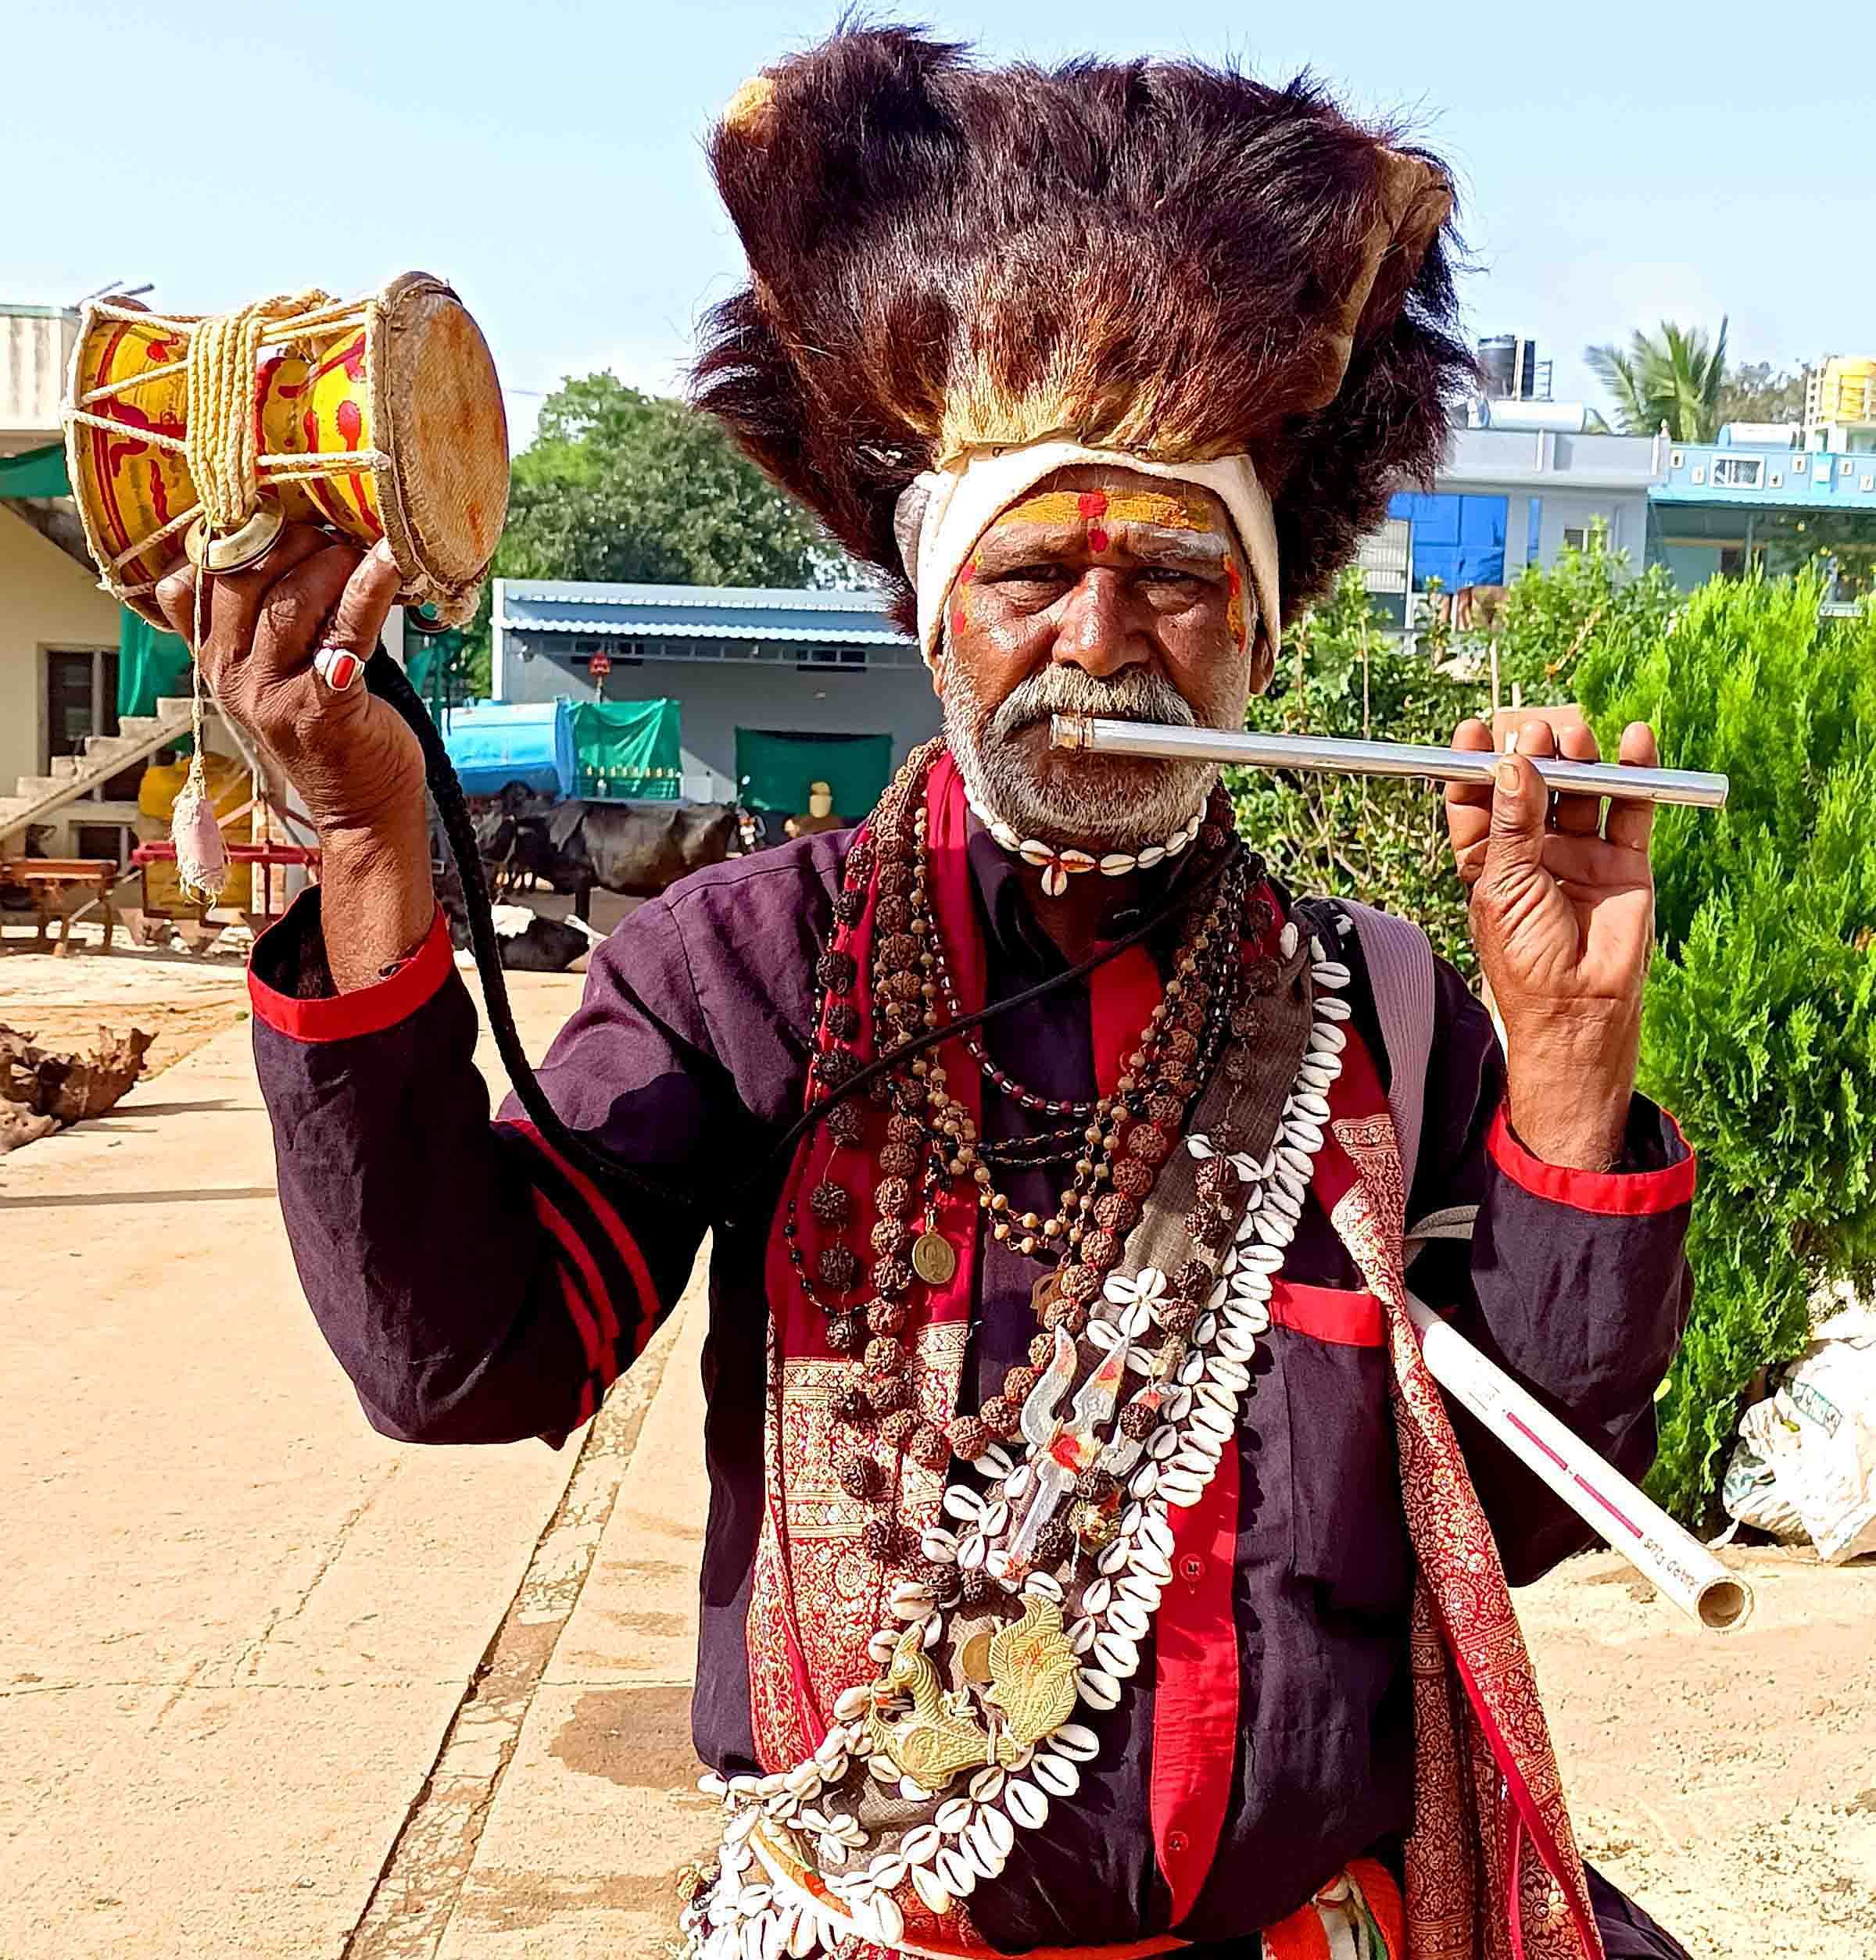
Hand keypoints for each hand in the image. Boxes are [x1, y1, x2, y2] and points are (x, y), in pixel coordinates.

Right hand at [156, 525, 435, 990]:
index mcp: (214, 657)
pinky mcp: (323, 710)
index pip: (193, 576)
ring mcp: (273, 695)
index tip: (273, 511)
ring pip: (289, 600)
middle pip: (241, 575)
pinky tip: (389, 564)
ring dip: (332, 562)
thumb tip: (265, 541)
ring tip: (363, 551)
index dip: (231, 534)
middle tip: (333, 531)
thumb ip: (256, 620)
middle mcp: (232, 675)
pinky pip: (344, 634)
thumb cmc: (328, 728)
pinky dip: (368, 592)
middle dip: (291, 540)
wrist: (362, 808)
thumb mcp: (273, 673)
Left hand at [1444, 715, 1657, 1169]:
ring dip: (1578, 760)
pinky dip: (1637, 772)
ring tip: (1575, 737)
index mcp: (1490, 860)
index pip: (1479, 799)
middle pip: (1533, 786)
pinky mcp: (1626, 862)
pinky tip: (1635, 739)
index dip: (1475, 763)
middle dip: (1533, 754)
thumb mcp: (1505, 883)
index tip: (1474, 729)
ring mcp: (1581, 855)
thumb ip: (1513, 822)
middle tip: (1535, 731)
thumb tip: (1514, 764)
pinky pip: (1631, 808)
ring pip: (1581, 791)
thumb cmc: (1524, 955)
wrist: (1576, 1008)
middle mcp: (1535, 853)